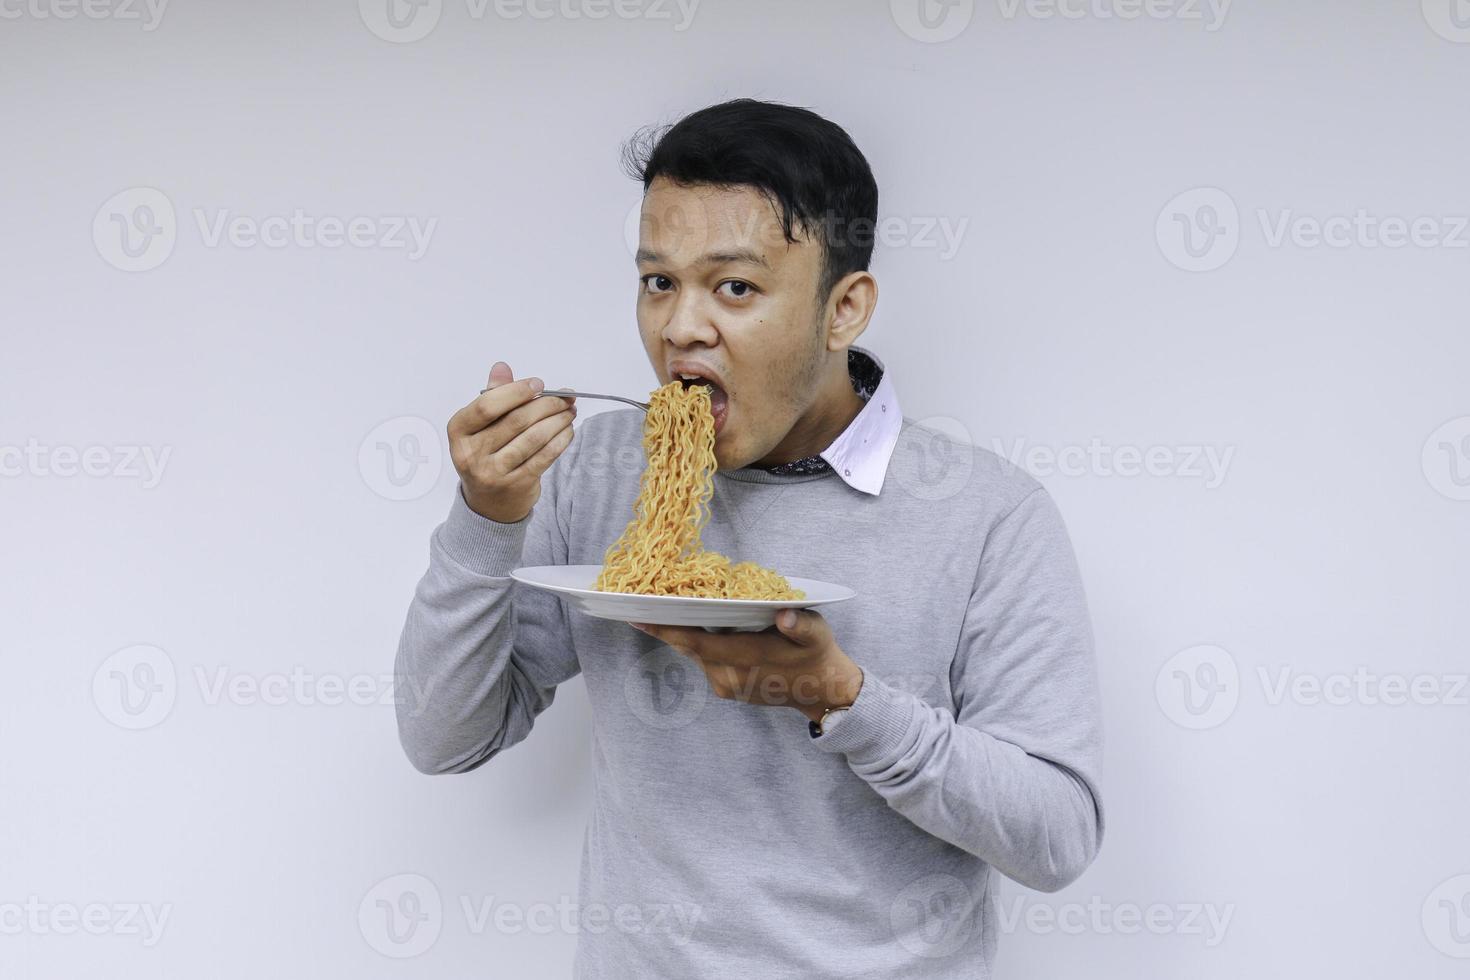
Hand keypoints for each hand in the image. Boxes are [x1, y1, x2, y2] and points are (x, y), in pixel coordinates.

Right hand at [448, 361, 576, 522]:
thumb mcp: (480, 427)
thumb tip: (502, 367)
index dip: (516, 392)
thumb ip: (493, 396)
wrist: (489, 503)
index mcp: (458, 431)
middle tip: (565, 397)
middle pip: (516, 420)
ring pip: (533, 438)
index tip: (539, 384)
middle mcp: (471, 453)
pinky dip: (560, 440)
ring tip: (570, 411)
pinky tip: (567, 430)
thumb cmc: (486, 454)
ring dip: (558, 420)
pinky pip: (544, 457)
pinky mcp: (516, 484)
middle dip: (546, 404)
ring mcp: (493, 472)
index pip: (487, 406)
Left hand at [631, 610, 862, 722]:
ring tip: (665, 607)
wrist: (823, 692)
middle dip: (665, 626)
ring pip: (694, 654)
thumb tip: (784, 615)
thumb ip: (800, 625)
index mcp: (747, 659)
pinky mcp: (726, 688)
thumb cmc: (818, 655)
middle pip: (688, 647)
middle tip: (641, 601)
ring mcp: (725, 685)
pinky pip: (704, 660)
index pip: (697, 642)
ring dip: (680, 633)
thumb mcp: (816, 634)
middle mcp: (728, 677)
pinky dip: (695, 643)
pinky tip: (693, 624)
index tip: (639, 616)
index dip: (666, 629)